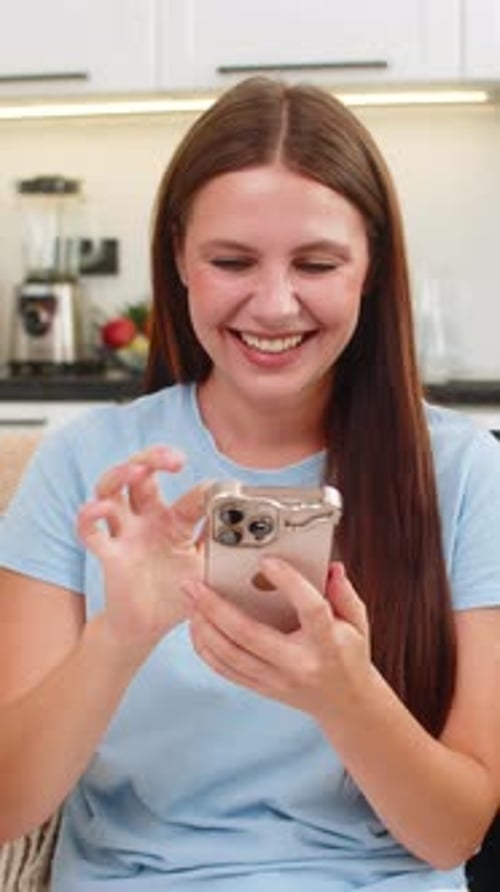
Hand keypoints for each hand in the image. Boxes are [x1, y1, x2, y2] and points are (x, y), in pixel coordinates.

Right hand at [77, 446, 207, 660]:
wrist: (148, 627)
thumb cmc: (176, 594)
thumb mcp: (206, 566)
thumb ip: (220, 542)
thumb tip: (244, 519)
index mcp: (175, 521)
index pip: (190, 495)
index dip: (207, 490)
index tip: (226, 491)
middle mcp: (148, 520)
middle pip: (141, 474)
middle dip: (153, 458)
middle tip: (174, 458)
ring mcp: (126, 534)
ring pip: (111, 490)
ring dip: (120, 475)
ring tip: (136, 471)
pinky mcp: (110, 554)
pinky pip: (91, 532)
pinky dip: (89, 517)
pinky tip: (98, 509)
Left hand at [184, 560, 371, 721]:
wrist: (345, 704)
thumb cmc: (349, 654)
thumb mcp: (357, 622)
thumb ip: (343, 592)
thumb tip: (330, 566)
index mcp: (327, 643)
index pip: (309, 608)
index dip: (289, 582)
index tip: (267, 560)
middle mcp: (298, 664)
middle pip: (249, 634)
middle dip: (216, 607)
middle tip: (194, 582)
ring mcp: (277, 681)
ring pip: (230, 655)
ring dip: (204, 626)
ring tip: (190, 600)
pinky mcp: (262, 689)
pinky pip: (226, 669)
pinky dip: (206, 648)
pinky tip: (196, 626)